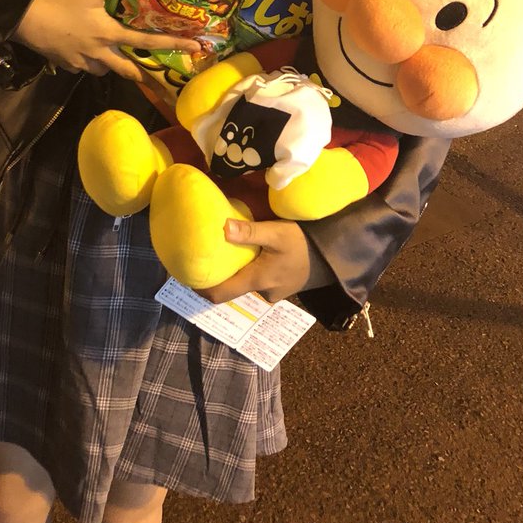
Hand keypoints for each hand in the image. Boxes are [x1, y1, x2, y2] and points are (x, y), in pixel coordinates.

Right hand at [13, 0, 201, 81]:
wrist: (18, 15)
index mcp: (108, 35)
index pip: (147, 41)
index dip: (173, 44)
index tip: (196, 49)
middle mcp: (97, 53)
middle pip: (124, 68)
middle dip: (137, 71)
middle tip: (145, 72)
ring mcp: (78, 61)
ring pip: (101, 69)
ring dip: (109, 64)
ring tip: (109, 53)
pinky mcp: (60, 62)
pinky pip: (80, 66)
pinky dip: (86, 61)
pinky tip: (82, 49)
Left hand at [199, 218, 334, 304]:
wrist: (335, 254)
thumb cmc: (305, 243)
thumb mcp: (278, 232)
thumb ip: (250, 231)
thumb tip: (222, 227)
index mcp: (256, 280)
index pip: (220, 294)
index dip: (201, 289)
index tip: (187, 275)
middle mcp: (262, 292)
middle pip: (231, 289)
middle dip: (218, 276)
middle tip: (205, 257)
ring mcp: (273, 292)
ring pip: (246, 284)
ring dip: (237, 272)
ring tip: (225, 252)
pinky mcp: (282, 287)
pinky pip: (259, 281)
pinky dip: (250, 270)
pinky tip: (250, 255)